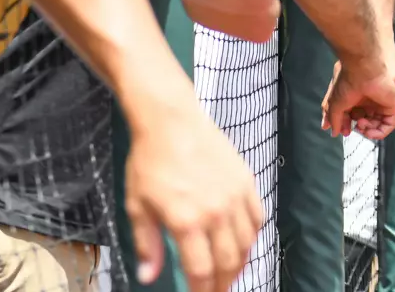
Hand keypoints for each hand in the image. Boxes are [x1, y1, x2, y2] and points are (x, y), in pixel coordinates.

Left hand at [123, 101, 262, 291]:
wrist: (171, 121)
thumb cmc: (151, 160)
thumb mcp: (138, 206)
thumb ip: (147, 244)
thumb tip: (148, 275)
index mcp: (186, 220)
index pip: (201, 271)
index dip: (203, 291)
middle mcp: (215, 210)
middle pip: (228, 262)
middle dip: (223, 284)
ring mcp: (234, 195)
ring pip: (246, 243)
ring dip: (240, 264)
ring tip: (230, 274)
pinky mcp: (245, 181)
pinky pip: (256, 218)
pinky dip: (252, 237)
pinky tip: (242, 244)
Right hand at [322, 51, 394, 140]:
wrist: (363, 69)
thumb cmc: (347, 82)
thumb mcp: (334, 104)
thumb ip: (334, 119)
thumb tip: (333, 132)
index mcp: (356, 98)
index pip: (352, 116)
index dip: (347, 125)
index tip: (343, 132)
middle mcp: (369, 100)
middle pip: (365, 120)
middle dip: (358, 128)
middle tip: (351, 129)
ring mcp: (381, 103)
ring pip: (377, 123)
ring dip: (367, 130)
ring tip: (360, 125)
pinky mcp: (391, 105)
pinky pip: (389, 124)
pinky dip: (380, 133)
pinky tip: (369, 132)